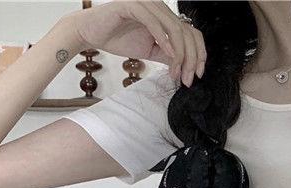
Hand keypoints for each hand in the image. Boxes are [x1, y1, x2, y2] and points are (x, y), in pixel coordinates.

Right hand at [66, 0, 205, 85]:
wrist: (91, 33)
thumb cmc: (118, 38)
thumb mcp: (151, 51)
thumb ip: (168, 55)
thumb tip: (186, 66)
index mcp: (164, 16)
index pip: (191, 32)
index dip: (198, 53)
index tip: (197, 73)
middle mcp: (158, 6)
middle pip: (186, 31)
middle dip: (190, 59)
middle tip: (187, 78)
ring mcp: (146, 3)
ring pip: (174, 27)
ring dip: (179, 53)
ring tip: (176, 72)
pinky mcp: (132, 5)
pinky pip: (154, 21)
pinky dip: (163, 39)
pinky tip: (167, 53)